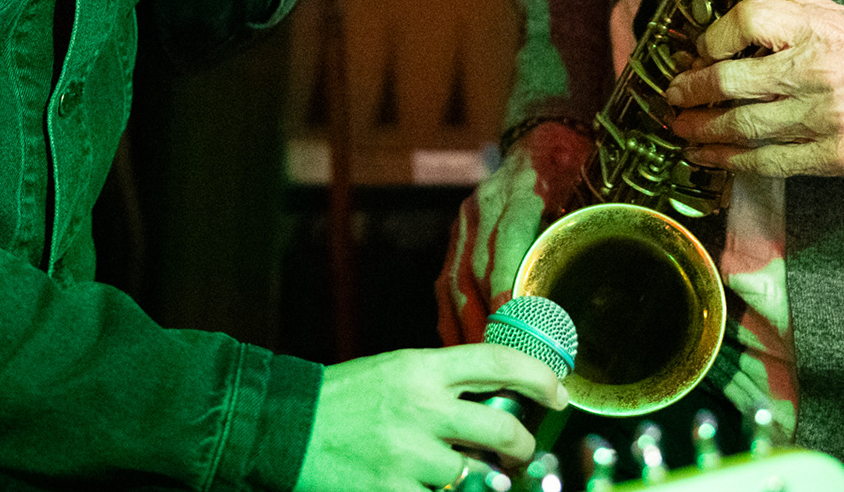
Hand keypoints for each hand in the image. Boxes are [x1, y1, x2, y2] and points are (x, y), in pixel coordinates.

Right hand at [293, 344, 567, 491]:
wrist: (283, 425)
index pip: (499, 363)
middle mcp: (421, 408)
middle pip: (502, 431)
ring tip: (467, 473)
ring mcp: (408, 455)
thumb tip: (498, 397)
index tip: (560, 393)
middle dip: (522, 447)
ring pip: (477, 476)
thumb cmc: (344, 397)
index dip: (539, 378)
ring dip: (482, 481)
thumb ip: (443, 382)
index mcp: (422, 368)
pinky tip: (432, 487)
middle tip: (520, 452)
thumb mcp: (395, 370)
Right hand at [436, 123, 592, 344]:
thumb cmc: (571, 168)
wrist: (541, 138)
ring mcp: (467, 221)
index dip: (506, 281)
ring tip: (479, 367)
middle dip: (486, 318)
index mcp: (522, 189)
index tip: (511, 320)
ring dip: (466, 325)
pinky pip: (446, 281)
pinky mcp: (458, 235)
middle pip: (477, 268)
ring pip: (455, 280)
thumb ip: (586, 232)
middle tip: (500, 362)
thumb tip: (606, 293)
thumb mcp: (586, 188)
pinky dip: (452, 316)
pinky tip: (460, 346)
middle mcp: (485, 205)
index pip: (510, 237)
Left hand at [664, 0, 843, 176]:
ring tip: (681, 129)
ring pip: (742, 127)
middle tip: (672, 96)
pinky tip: (709, 158)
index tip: (699, 50)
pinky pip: (768, 163)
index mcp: (814, 27)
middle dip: (691, 92)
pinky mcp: (830, 157)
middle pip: (731, 81)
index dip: (712, 37)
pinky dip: (730, 162)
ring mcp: (822, 117)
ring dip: (702, 132)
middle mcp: (814, 70)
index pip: (745, 20)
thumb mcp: (837, 13)